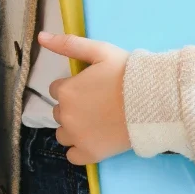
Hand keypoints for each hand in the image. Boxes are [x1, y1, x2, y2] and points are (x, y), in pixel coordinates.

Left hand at [40, 31, 131, 164]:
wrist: (154, 101)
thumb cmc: (127, 74)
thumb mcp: (100, 51)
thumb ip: (68, 44)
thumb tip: (40, 37)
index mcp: (65, 91)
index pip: (57, 90)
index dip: (74, 88)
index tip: (92, 88)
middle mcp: (66, 115)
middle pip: (60, 112)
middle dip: (73, 108)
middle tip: (98, 105)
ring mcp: (77, 136)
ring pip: (63, 134)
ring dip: (73, 129)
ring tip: (97, 123)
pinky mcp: (90, 153)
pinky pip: (72, 156)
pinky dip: (79, 150)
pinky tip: (94, 140)